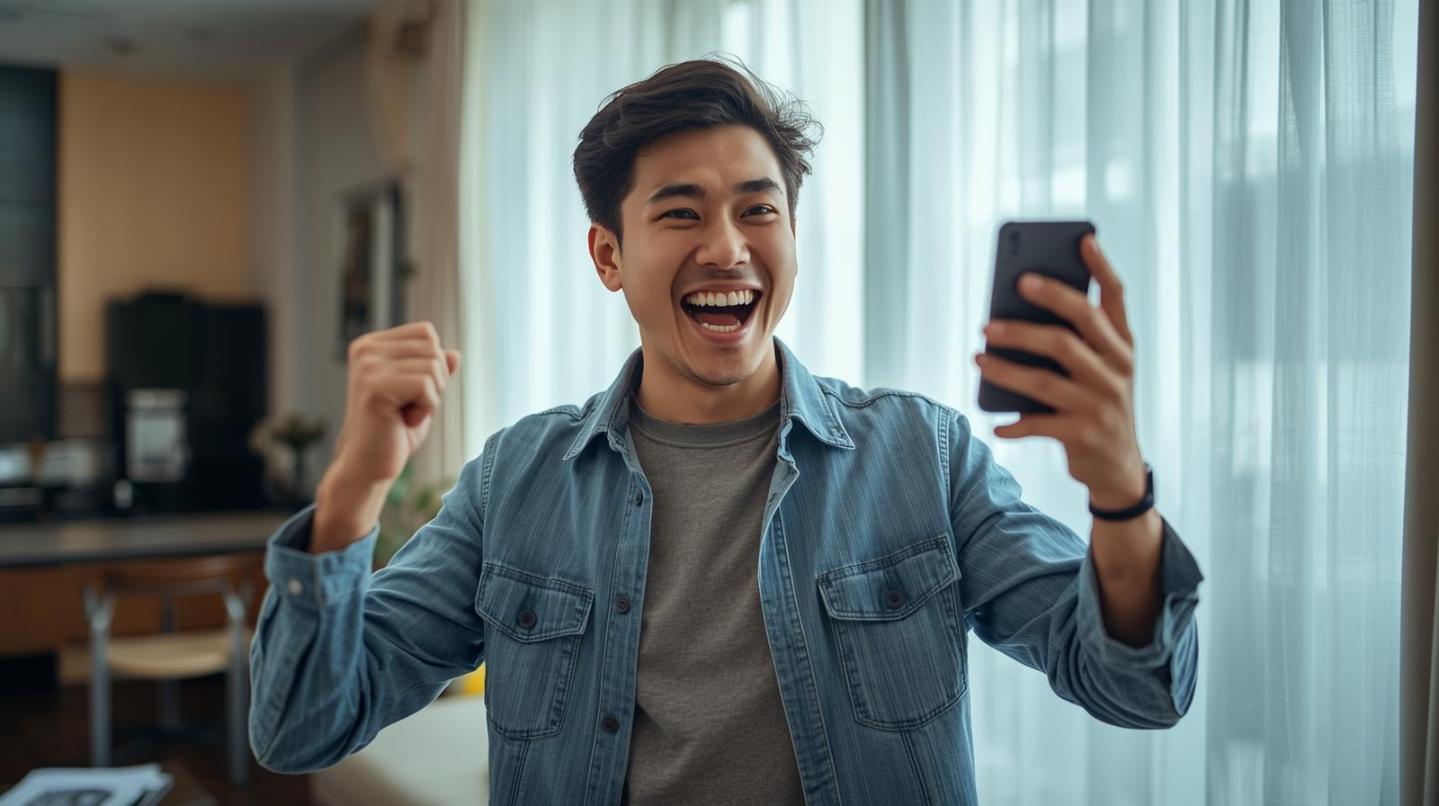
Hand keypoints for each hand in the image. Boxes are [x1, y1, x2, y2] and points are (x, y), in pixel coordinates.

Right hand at [313, 322, 460, 551]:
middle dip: (435, 382)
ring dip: (430, 397)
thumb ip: (435, 370)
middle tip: (408, 406)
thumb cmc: (394, 430)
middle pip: (433, 348)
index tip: (410, 392)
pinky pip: (426, 386)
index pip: (426, 333)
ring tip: (404, 414)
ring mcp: (367, 366)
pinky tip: (402, 421)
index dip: (433, 365)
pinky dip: (425, 409)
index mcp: (371, 344)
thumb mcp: (421, 394)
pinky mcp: (375, 387)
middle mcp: (365, 349)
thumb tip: (455, 354)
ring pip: (433, 366)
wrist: (369, 465)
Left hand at [973, 234, 1146, 509]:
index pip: (1115, 298)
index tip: (1082, 238)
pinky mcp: (1083, 434)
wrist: (1119, 468)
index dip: (1100, 267)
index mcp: (1122, 347)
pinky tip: (996, 424)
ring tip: (978, 356)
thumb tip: (1014, 318)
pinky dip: (1013, 424)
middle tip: (994, 309)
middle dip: (1031, 316)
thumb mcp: (1098, 373)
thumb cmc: (1096, 406)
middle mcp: (1117, 370)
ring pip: (1044, 378)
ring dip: (1005, 368)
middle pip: (1072, 331)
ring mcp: (1101, 403)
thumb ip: (1073, 344)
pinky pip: (1038, 424)